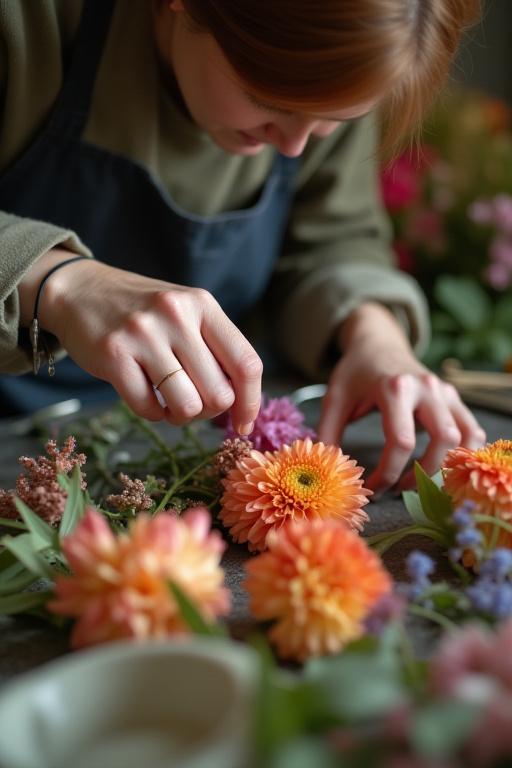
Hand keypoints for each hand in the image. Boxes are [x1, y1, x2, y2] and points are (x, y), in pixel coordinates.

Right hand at [20, 251, 261, 430]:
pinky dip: (151, 413)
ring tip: (169, 402)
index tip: (243, 424)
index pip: (246, 363)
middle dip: (209, 411)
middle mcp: (176, 315)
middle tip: (192, 403)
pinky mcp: (113, 354)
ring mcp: (144, 334)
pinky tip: (144, 394)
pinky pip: (148, 409)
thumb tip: (243, 406)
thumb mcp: (185, 314)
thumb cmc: (143, 313)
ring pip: (187, 406)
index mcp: (203, 305)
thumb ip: (215, 349)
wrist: (79, 291)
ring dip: (180, 416)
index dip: (251, 402)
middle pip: (219, 394)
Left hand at [316, 303, 485, 493]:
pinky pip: (472, 430)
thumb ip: (328, 434)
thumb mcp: (334, 399)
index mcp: (395, 387)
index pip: (401, 441)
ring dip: (445, 466)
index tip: (371, 488)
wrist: (378, 343)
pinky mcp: (453, 398)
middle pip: (443, 440)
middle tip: (399, 489)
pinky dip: (464, 452)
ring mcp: (444, 391)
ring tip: (419, 480)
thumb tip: (327, 471)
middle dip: (423, 473)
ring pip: (464, 437)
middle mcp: (426, 388)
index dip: (388, 473)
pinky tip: (442, 465)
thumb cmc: (355, 373)